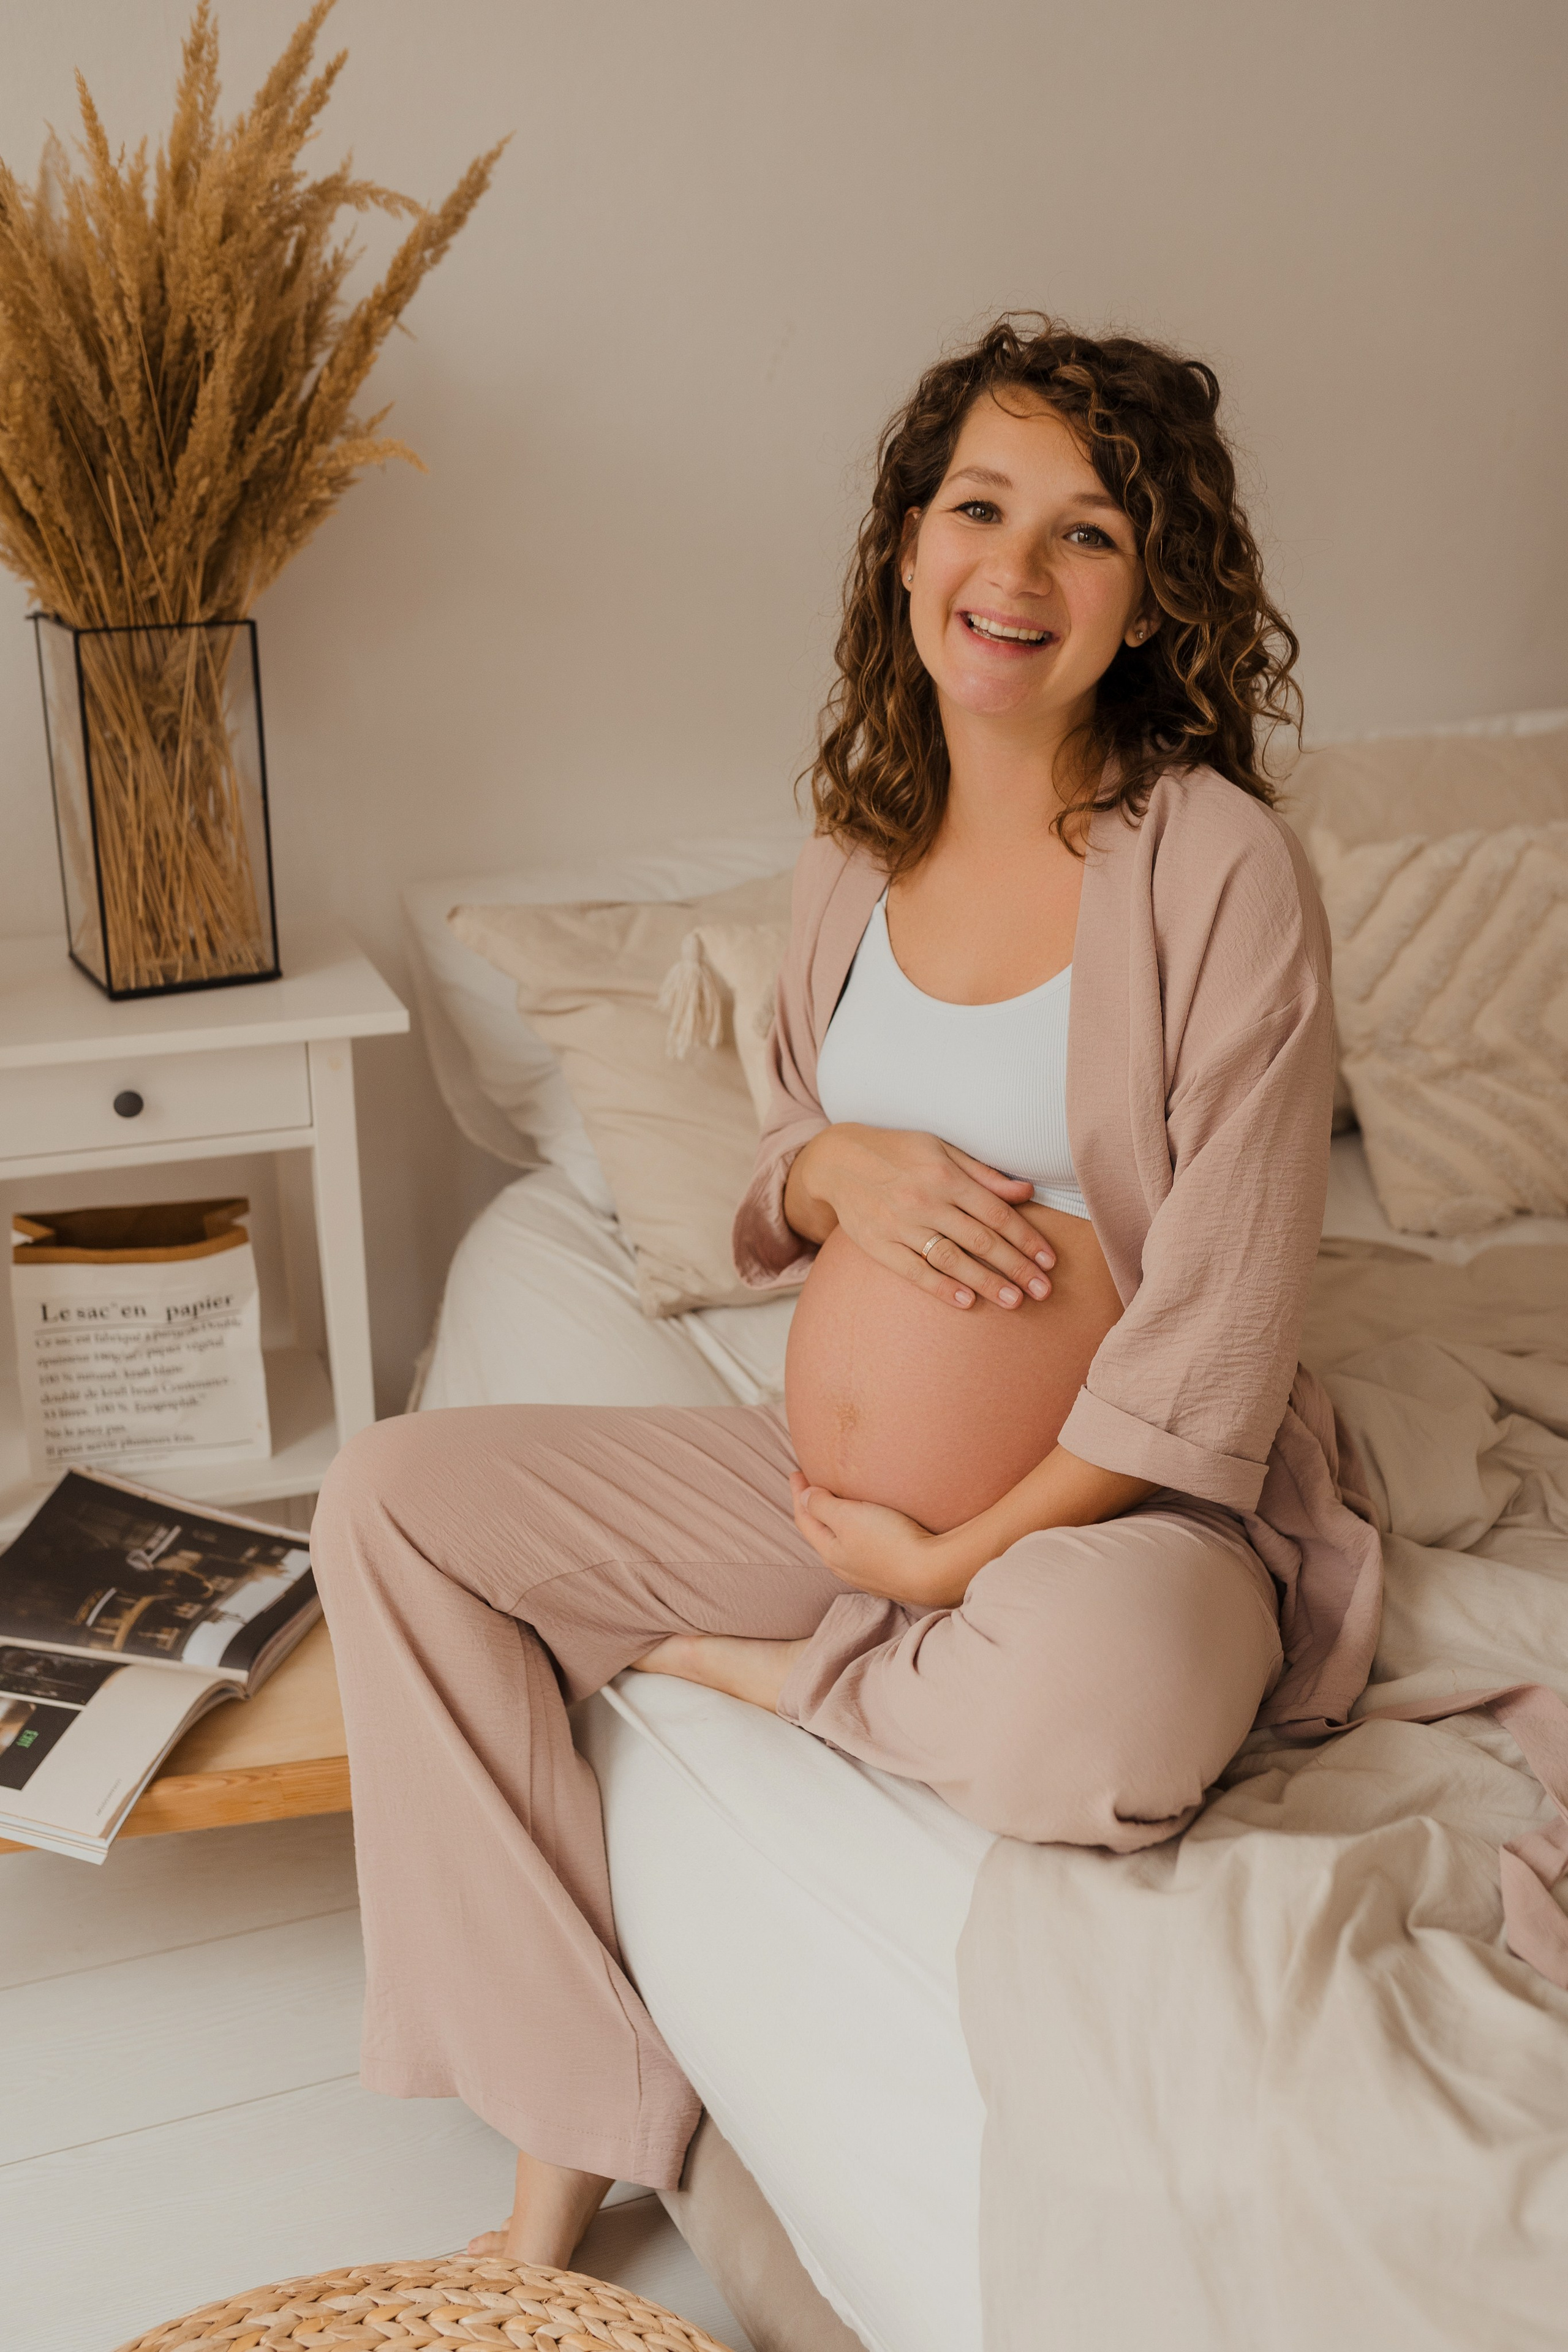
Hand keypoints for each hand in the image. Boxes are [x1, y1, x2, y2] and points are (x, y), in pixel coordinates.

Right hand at [784, 1125, 1055, 1310]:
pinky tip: (966, 1302)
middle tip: (1043, 1291)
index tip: (1049, 1260)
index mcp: (945, 1176)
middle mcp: (925, 1201)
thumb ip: (983, 1174)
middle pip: (981, 1240)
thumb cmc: (898, 1152)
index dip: (1026, 1238)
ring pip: (952, 1259)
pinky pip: (914, 1270)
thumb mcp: (941, 1150)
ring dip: (986, 1282)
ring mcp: (900, 1225)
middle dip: (1016, 1267)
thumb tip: (1025, 1192)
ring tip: (1014, 1302)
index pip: (996, 1213)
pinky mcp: (878, 1245)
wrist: (837, 1161)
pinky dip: (940, 1287)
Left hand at [791, 1472, 957, 1606]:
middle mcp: (845, 1566)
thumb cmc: (889, 1541)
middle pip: (820, 1533)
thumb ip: (823, 1506)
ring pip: (841, 1542)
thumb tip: (805, 1497)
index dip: (798, 1494)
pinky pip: (862, 1548)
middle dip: (813, 1509)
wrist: (933, 1572)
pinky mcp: (889, 1573)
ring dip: (834, 1521)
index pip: (805, 1519)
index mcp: (830, 1551)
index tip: (797, 1471)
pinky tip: (866, 1528)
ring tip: (836, 1505)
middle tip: (811, 1486)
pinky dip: (855, 1532)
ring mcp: (867, 1573)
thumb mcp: (848, 1517)